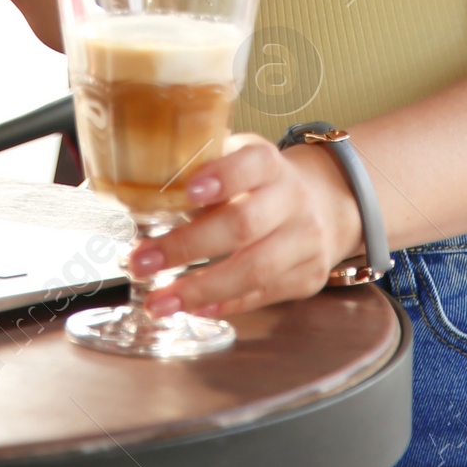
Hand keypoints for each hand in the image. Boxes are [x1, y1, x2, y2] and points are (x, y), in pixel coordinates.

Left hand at [127, 137, 363, 315]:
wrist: (325, 204)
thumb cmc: (262, 181)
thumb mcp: (239, 158)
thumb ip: (203, 167)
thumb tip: (143, 187)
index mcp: (271, 163)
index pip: (253, 163)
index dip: (223, 177)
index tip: (188, 191)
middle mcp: (294, 200)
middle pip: (244, 225)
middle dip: (187, 246)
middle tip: (141, 261)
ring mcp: (304, 242)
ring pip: (254, 270)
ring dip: (200, 289)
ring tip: (158, 301)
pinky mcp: (307, 277)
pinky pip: (262, 296)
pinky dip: (224, 304)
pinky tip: (192, 308)